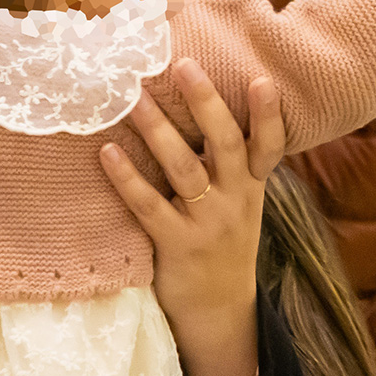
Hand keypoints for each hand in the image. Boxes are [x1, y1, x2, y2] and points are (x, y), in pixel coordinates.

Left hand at [100, 60, 285, 375]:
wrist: (220, 310)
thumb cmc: (222, 241)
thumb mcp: (240, 201)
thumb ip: (229, 161)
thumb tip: (202, 102)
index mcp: (252, 185)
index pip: (269, 145)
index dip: (268, 114)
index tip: (262, 78)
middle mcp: (236, 200)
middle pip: (224, 144)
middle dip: (206, 103)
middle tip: (184, 66)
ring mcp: (208, 223)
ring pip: (185, 170)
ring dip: (159, 131)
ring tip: (136, 98)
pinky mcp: (177, 245)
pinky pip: (149, 206)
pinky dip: (127, 177)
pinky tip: (107, 152)